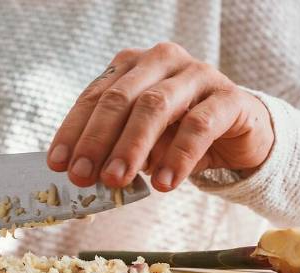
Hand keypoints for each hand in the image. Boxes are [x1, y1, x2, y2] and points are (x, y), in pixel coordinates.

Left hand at [47, 42, 273, 191]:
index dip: (74, 131)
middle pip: (121, 98)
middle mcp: (162, 61)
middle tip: (83, 177)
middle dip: (97, 140)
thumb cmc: (181, 134)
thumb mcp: (142, 141)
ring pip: (156, 106)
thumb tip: (84, 175)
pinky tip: (164, 183)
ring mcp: (198, 74)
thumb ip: (115, 149)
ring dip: (131, 147)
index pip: (95, 96)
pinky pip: (199, 125)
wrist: (241, 133)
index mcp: (133, 66)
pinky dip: (177, 156)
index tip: (58, 164)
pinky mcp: (229, 97)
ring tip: (116, 181)